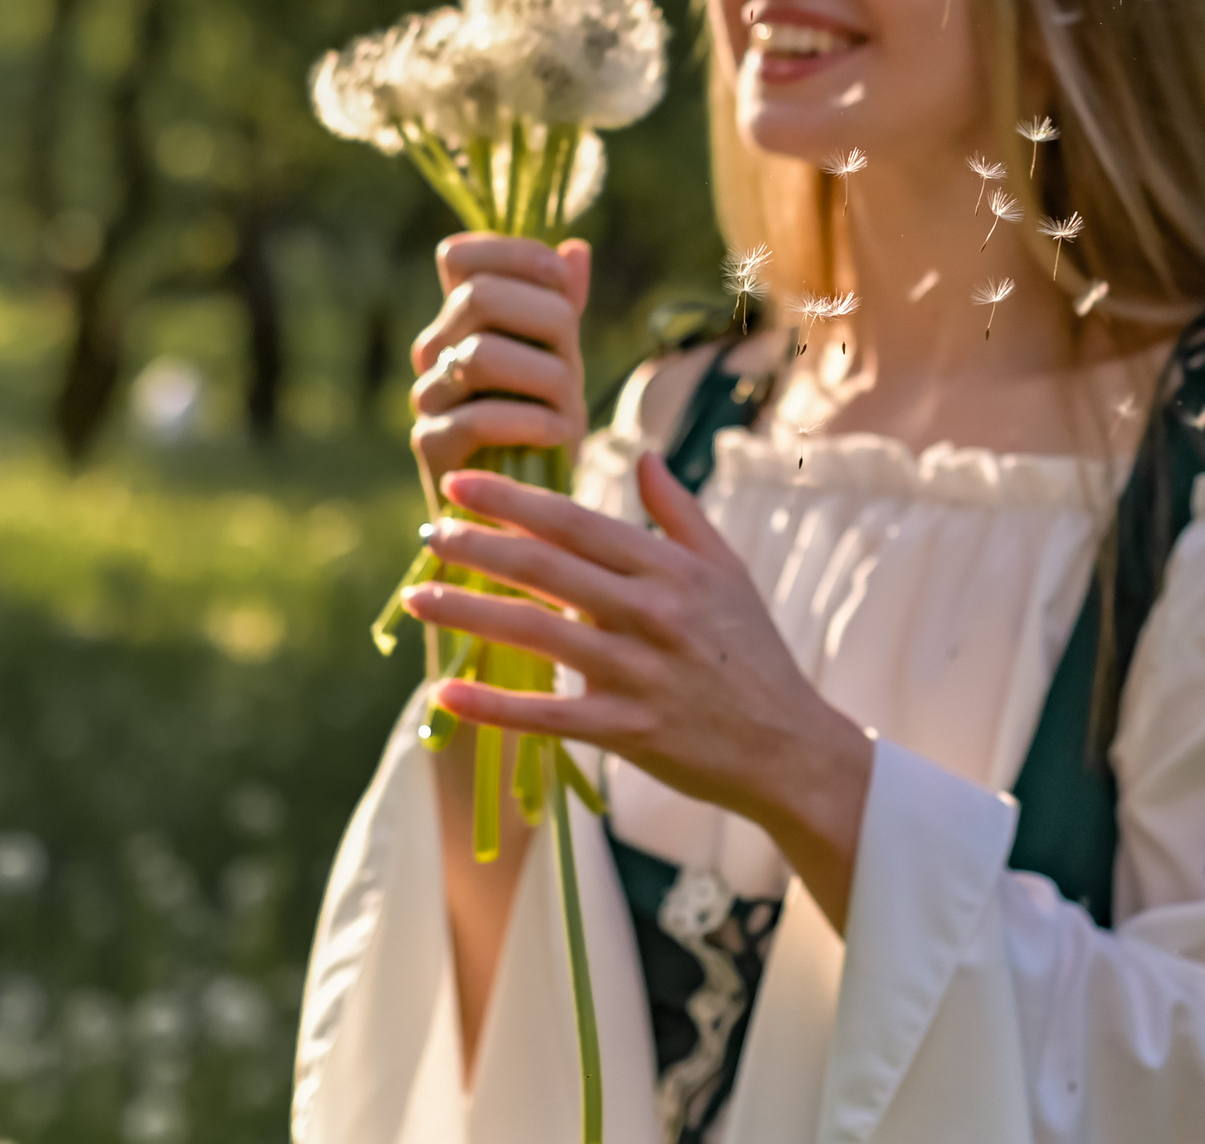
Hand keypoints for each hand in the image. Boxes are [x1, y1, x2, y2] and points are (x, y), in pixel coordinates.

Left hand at [402, 454, 871, 926]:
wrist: (786, 745)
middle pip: (545, 568)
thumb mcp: (729, 572)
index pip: (577, 523)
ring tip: (418, 598)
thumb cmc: (753, 654)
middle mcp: (652, 613)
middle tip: (429, 534)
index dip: (513, 501)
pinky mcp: (627, 730)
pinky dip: (493, 705)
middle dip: (477, 547)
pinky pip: (546, 716)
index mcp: (672, 570)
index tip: (463, 486)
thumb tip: (643, 457)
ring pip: (534, 633)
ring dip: (467, 612)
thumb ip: (681, 514)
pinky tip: (446, 692)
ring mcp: (638, 672)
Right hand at [409, 233, 591, 481]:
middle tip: (573, 361)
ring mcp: (429, 396)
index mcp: (461, 319)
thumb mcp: (562, 358)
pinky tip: (558, 434)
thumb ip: (564, 305)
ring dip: (547, 377)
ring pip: (482, 353)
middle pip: (482, 296)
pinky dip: (534, 423)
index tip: (559, 281)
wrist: (526, 504)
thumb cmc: (545, 423)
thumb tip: (574, 251)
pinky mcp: (431, 446)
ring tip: (569, 407)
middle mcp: (436, 349)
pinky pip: (480, 418)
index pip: (459, 256)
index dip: (514, 255)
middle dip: (549, 321)